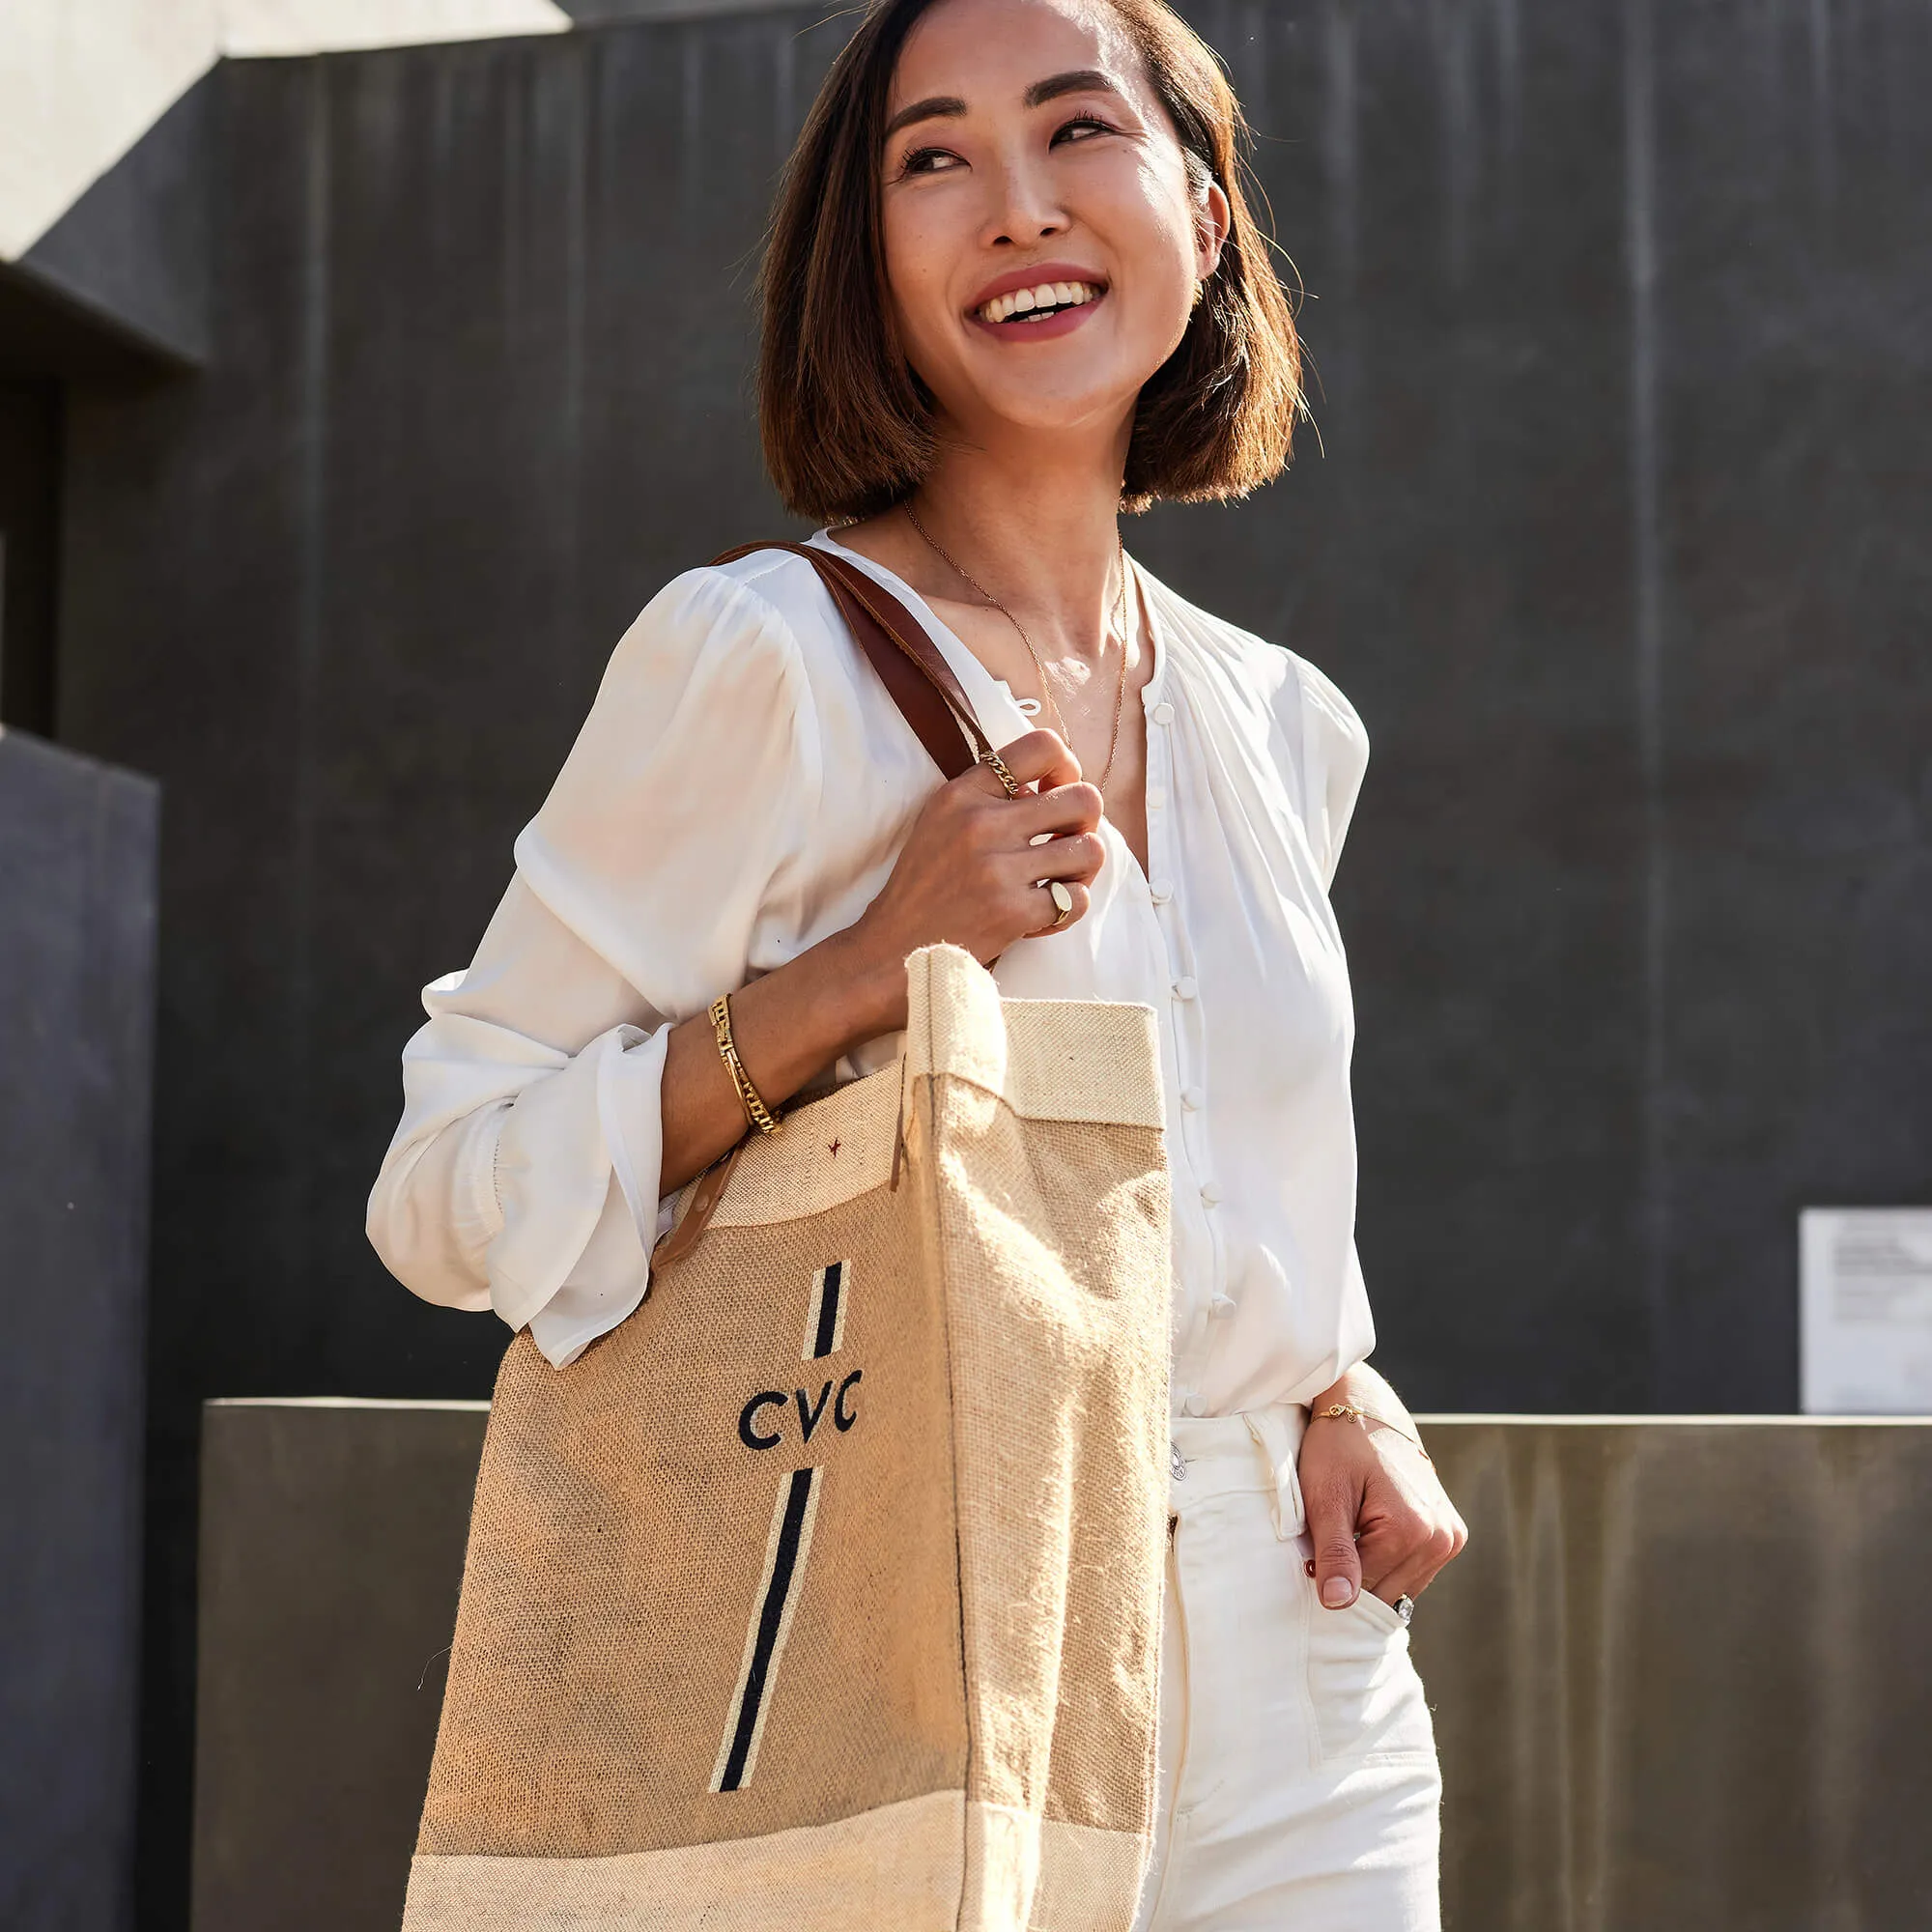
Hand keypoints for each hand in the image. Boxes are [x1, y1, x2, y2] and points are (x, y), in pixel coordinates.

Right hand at [847, 729, 1104, 1027]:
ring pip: (1090, 850)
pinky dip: (1069, 908)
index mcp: (963, 794)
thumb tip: (1047, 788)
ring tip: (1059, 882)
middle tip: (1065, 844)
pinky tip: (1043, 915)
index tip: (1055, 794)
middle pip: (1083, 798)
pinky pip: (1078, 899)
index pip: (1042, 746)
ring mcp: (998, 869)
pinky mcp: (1012, 912)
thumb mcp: (940, 822)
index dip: (1067, 768)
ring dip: (1082, 871)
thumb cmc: (923, 887)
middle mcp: (981, 823)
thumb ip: (987, 797)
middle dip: (1086, 823)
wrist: (893, 950)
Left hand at [1299, 1369, 1467, 1612]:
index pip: (1363, 1589)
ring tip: (1350, 1531)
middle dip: (1352, 1576)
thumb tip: (1338, 1604)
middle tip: (1326, 1541)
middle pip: (1384, 1592)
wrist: (1366, 1410)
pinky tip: (1371, 1534)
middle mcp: (1441, 1538)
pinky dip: (1389, 1563)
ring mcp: (1450, 1537)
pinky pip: (1413, 1572)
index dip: (1329, 1575)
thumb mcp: (1325, 1496)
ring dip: (1371, 1570)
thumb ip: (1333, 1552)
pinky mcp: (1450, 1535)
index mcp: (1412, 1530)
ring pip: (1399, 1587)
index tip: (1309, 1552)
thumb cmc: (1338, 1447)